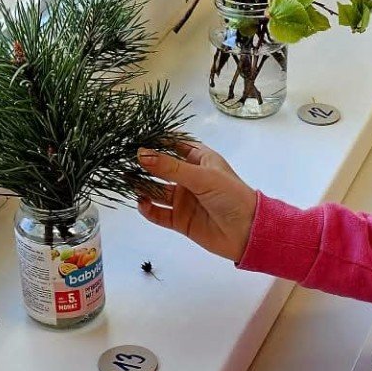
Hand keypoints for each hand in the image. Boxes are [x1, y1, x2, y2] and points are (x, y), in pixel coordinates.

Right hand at [135, 142, 258, 262]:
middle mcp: (189, 178)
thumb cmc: (231, 196)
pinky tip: (141, 203)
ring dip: (142, 186)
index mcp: (199, 160)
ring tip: (126, 180)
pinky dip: (148, 209)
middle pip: (160, 168)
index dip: (155, 141)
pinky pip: (158, 213)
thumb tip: (141, 154)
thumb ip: (170, 167)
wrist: (248, 232)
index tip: (134, 138)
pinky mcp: (180, 220)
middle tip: (122, 160)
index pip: (173, 144)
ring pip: (156, 191)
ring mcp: (184, 199)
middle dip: (144, 164)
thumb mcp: (201, 176)